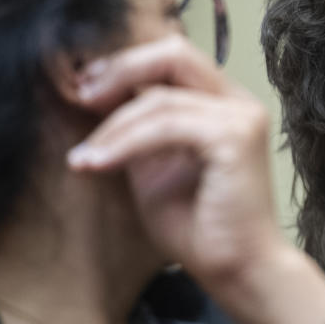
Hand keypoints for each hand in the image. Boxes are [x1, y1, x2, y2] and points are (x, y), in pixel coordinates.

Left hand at [67, 35, 324, 323]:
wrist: (237, 269)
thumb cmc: (201, 228)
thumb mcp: (155, 167)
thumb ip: (137, 131)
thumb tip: (96, 98)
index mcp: (224, 105)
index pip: (173, 59)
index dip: (126, 67)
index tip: (85, 89)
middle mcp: (239, 102)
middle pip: (173, 54)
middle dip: (120, 71)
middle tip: (83, 99)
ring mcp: (241, 116)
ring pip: (161, 96)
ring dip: (112, 125)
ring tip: (84, 158)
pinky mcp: (236, 137)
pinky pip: (167, 124)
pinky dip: (126, 142)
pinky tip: (98, 163)